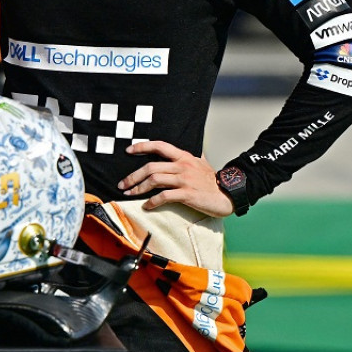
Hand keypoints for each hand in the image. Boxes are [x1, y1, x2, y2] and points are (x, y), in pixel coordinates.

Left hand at [118, 140, 233, 217]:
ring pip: (154, 180)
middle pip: (151, 166)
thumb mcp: (201, 162)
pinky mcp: (187, 194)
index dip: (142, 146)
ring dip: (138, 188)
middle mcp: (182, 166)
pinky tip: (146, 205)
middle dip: (133, 175)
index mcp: (184, 157)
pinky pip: (164, 196)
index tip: (128, 151)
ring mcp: (184, 180)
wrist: (229, 194)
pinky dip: (152, 201)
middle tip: (122, 183)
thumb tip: (187, 149)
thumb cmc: (212, 180)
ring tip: (129, 194)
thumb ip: (191, 156)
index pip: (160, 146)